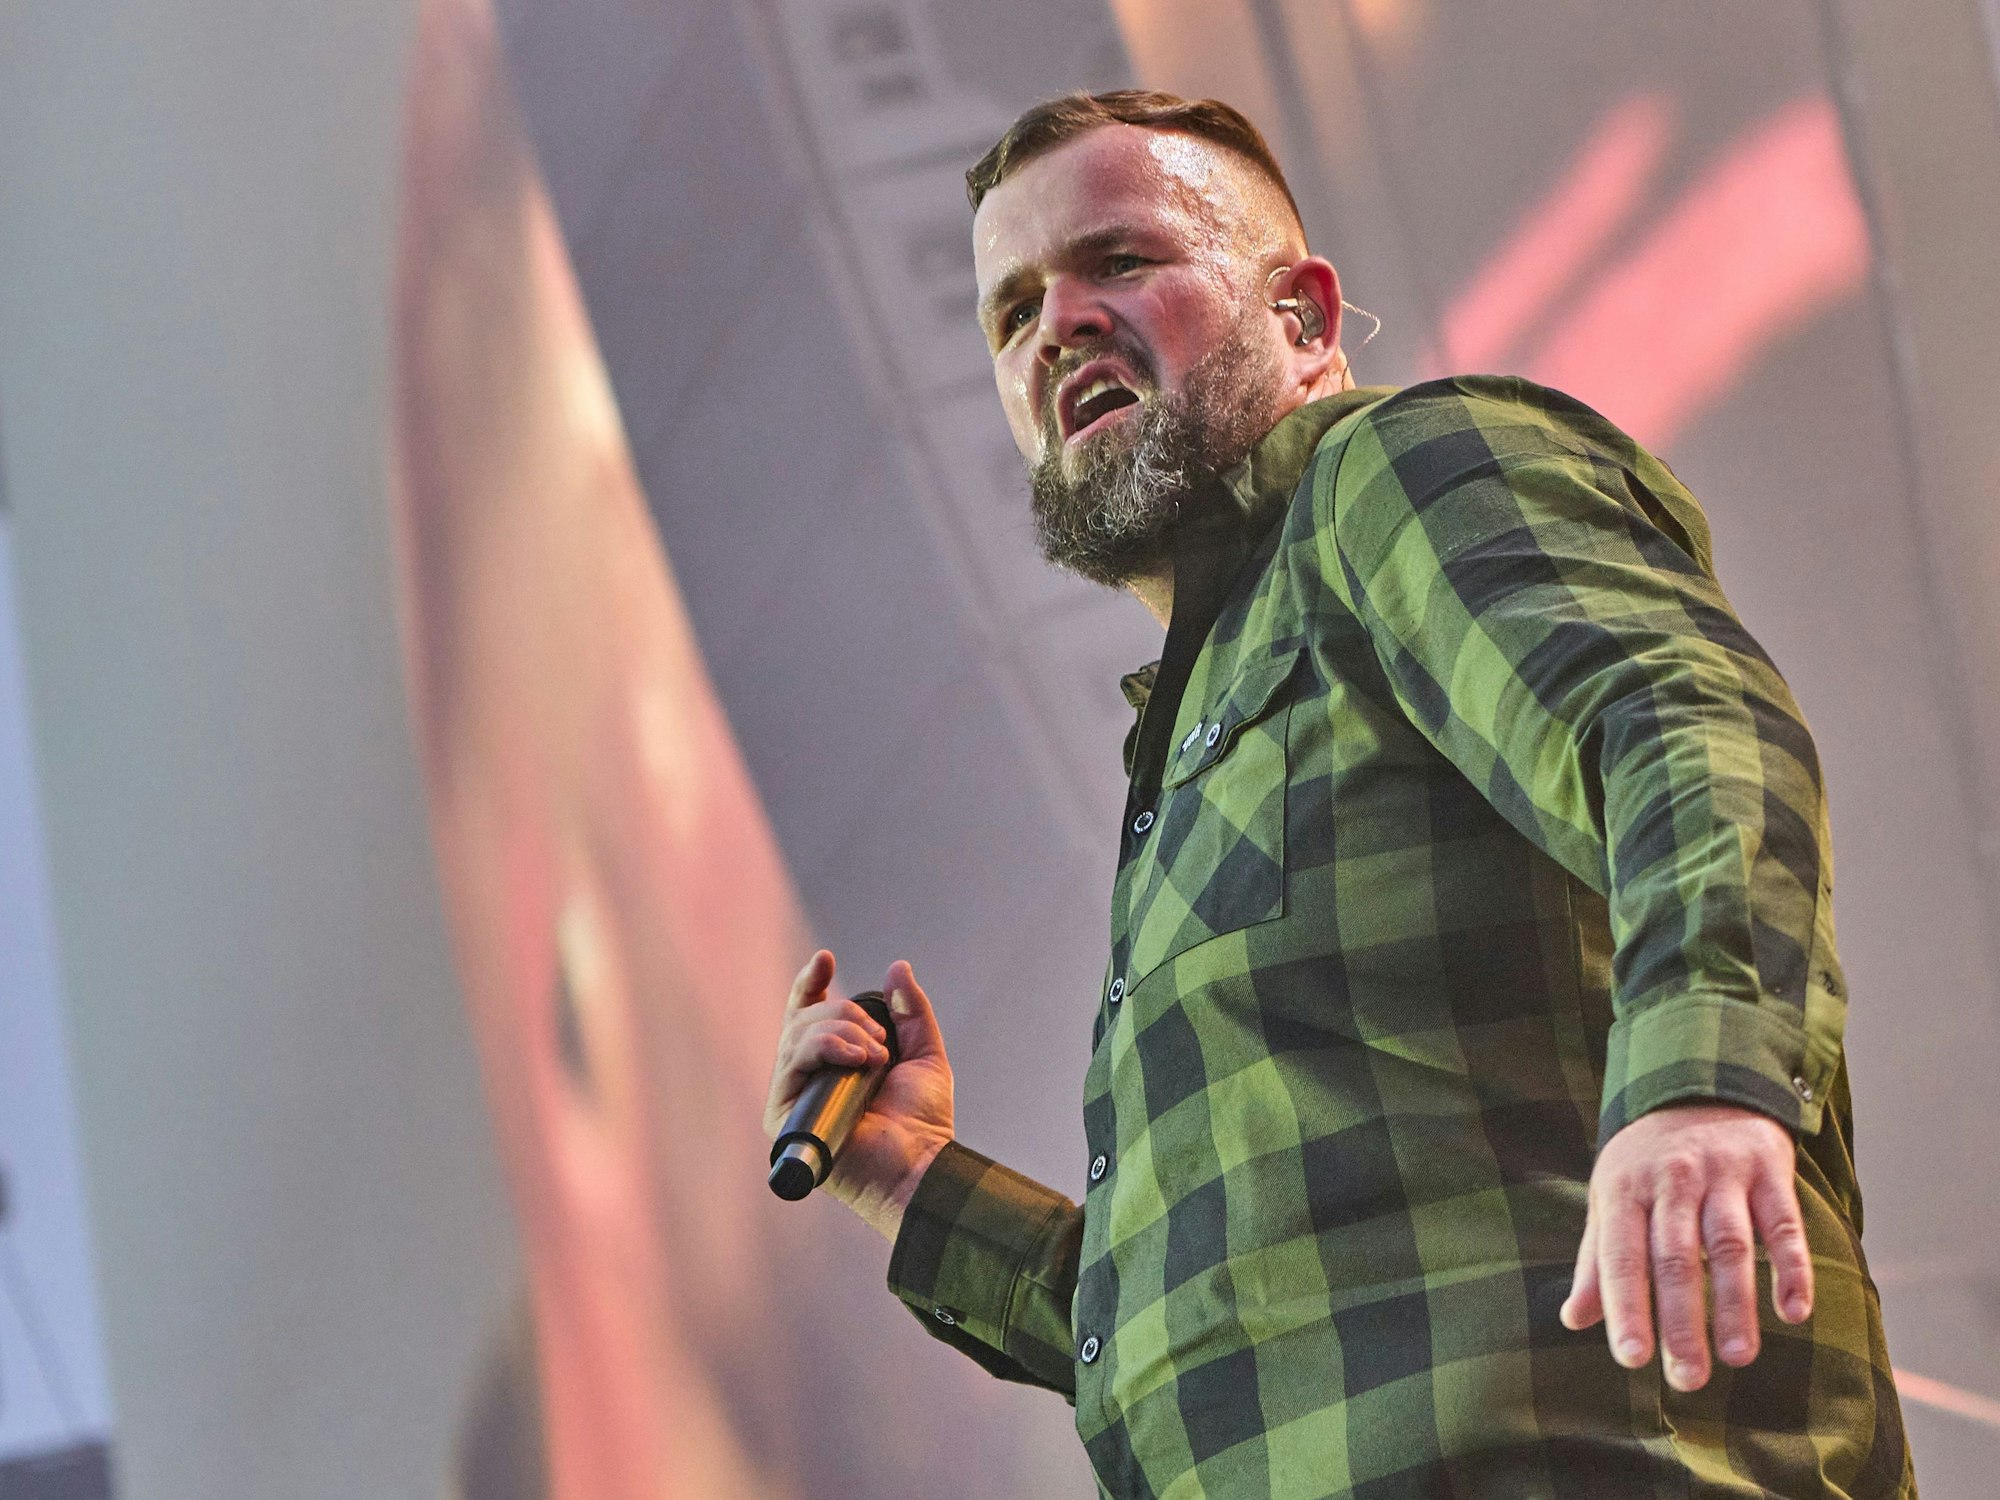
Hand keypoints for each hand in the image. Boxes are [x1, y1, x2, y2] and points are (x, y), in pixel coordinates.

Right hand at [764, 951, 954, 1241]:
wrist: (919, 1163)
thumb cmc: (923, 1121)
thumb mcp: (923, 1054)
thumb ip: (911, 1012)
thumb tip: (897, 968)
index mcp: (834, 1062)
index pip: (809, 1013)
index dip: (811, 983)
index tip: (826, 959)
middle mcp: (808, 1077)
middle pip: (806, 1018)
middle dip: (847, 1016)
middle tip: (880, 1043)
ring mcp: (794, 1096)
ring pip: (799, 1034)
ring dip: (841, 1033)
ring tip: (875, 1056)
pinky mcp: (785, 1115)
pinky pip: (793, 1061)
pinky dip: (825, 1048)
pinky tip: (857, 1060)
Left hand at [1561, 1102, 1812, 1390]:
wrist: (1701, 1087)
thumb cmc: (1648, 1162)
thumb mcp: (1612, 1198)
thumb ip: (1598, 1261)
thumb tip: (1573, 1320)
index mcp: (1623, 1188)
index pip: (1621, 1256)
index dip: (1626, 1307)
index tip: (1632, 1360)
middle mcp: (1670, 1179)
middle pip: (1675, 1258)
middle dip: (1681, 1321)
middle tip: (1688, 1378)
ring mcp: (1722, 1172)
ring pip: (1729, 1245)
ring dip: (1735, 1304)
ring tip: (1737, 1357)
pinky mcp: (1769, 1170)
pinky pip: (1783, 1224)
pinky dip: (1792, 1268)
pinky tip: (1794, 1312)